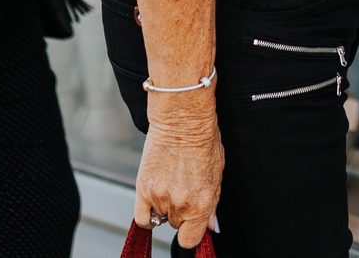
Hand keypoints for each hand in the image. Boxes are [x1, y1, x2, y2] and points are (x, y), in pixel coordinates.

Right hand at [135, 99, 223, 247]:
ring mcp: (160, 197)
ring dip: (165, 207)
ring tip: (171, 183)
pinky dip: (147, 216)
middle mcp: (180, 204)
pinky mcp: (143, 188)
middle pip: (176, 224)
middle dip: (181, 211)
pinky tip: (154, 203)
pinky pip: (141, 218)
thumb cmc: (203, 141)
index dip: (191, 232)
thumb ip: (212, 204)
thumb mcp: (217, 173)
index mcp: (201, 203)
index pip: (190, 239)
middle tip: (184, 188)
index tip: (192, 224)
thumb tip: (209, 226)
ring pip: (161, 218)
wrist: (183, 119)